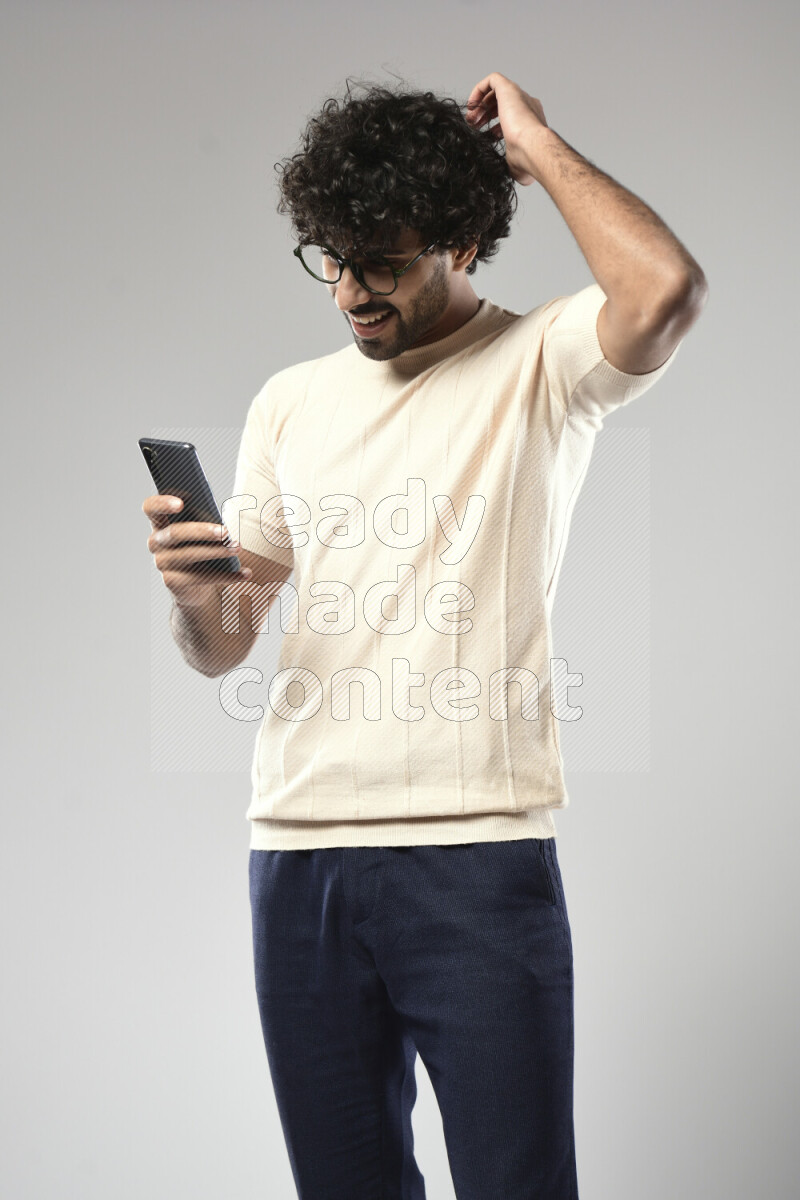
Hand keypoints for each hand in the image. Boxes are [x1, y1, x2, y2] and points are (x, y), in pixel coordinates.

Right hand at [142, 494, 251, 608]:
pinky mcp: (172, 582)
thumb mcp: (202, 532)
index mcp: (160, 522)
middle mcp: (156, 542)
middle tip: (226, 532)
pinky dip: (227, 576)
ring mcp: (162, 563)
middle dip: (202, 531)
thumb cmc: (200, 547)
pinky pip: (201, 577)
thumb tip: (222, 521)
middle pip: (175, 533)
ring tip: (237, 548)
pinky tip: (245, 573)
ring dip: (217, 551)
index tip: (180, 504)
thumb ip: (204, 520)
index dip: (161, 504)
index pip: (151, 508)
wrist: (195, 586)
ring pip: (190, 555)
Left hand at [465, 73, 549, 185]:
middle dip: (485, 114)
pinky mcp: (509, 88)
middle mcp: (527, 104)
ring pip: (496, 91)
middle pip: (502, 103)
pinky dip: (479, 90)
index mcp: (531, 119)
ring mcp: (519, 95)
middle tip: (474, 126)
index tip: (486, 137)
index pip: (511, 116)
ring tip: (470, 120)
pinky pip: (492, 80)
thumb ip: (515, 164)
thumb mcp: (517, 164)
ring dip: (481, 104)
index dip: (495, 125)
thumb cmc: (527, 159)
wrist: (533, 148)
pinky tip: (471, 105)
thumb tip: (520, 177)